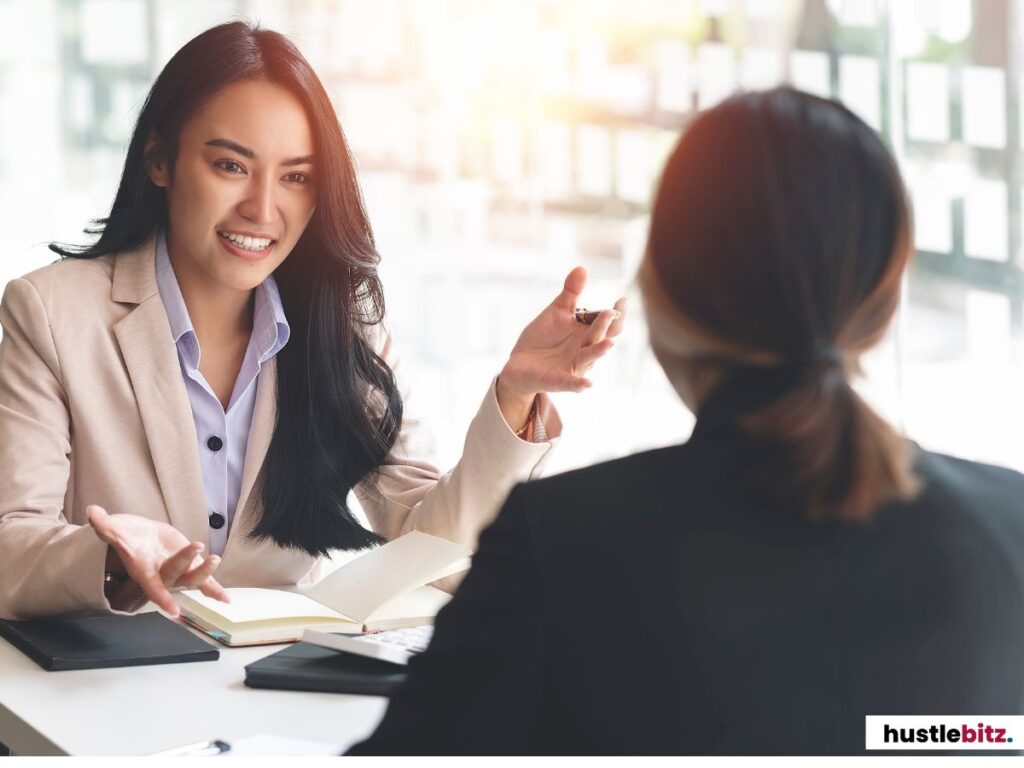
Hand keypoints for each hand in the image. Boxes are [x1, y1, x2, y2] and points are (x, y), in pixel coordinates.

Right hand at [87, 504, 229, 616]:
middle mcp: (162, 575)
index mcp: (144, 571)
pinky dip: (215, 590)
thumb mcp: (115, 530)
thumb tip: (92, 512)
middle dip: (187, 562)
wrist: (140, 539)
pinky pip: (205, 582)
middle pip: (177, 576)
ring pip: (193, 579)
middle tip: (196, 545)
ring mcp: (178, 572)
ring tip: (215, 558)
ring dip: (206, 573)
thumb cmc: (126, 536)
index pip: (153, 587)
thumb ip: (105, 525)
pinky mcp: (189, 567)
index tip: (174, 612)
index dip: (162, 599)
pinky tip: (227, 599)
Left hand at [497, 266, 625, 415]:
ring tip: (609, 343)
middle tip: (611, 311)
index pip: (607, 323)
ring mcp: (573, 366)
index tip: (623, 300)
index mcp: (587, 333)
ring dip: (599, 351)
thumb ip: (570, 294)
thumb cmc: (543, 338)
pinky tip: (587, 383)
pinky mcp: (557, 380)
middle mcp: (584, 350)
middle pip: (600, 337)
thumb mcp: (556, 312)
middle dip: (606, 326)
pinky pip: (570, 382)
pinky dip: (579, 383)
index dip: (616, 312)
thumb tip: (582, 268)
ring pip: (589, 358)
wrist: (520, 364)